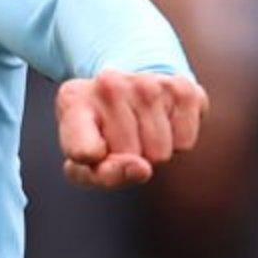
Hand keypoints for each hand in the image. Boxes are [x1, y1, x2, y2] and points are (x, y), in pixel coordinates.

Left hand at [56, 69, 205, 188]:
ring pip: (159, 152)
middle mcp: (108, 84)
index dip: (92, 162)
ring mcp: (147, 81)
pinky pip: (184, 142)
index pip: (83, 150)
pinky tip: (163, 122)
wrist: (130, 93)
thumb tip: (142, 169)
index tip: (91, 153)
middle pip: (129, 156)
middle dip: (129, 158)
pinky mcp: (182, 86)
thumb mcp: (85, 163)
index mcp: (73, 100)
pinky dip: (177, 142)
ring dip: (153, 152)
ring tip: (141, 131)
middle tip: (123, 140)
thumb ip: (104, 175)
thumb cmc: (101, 138)